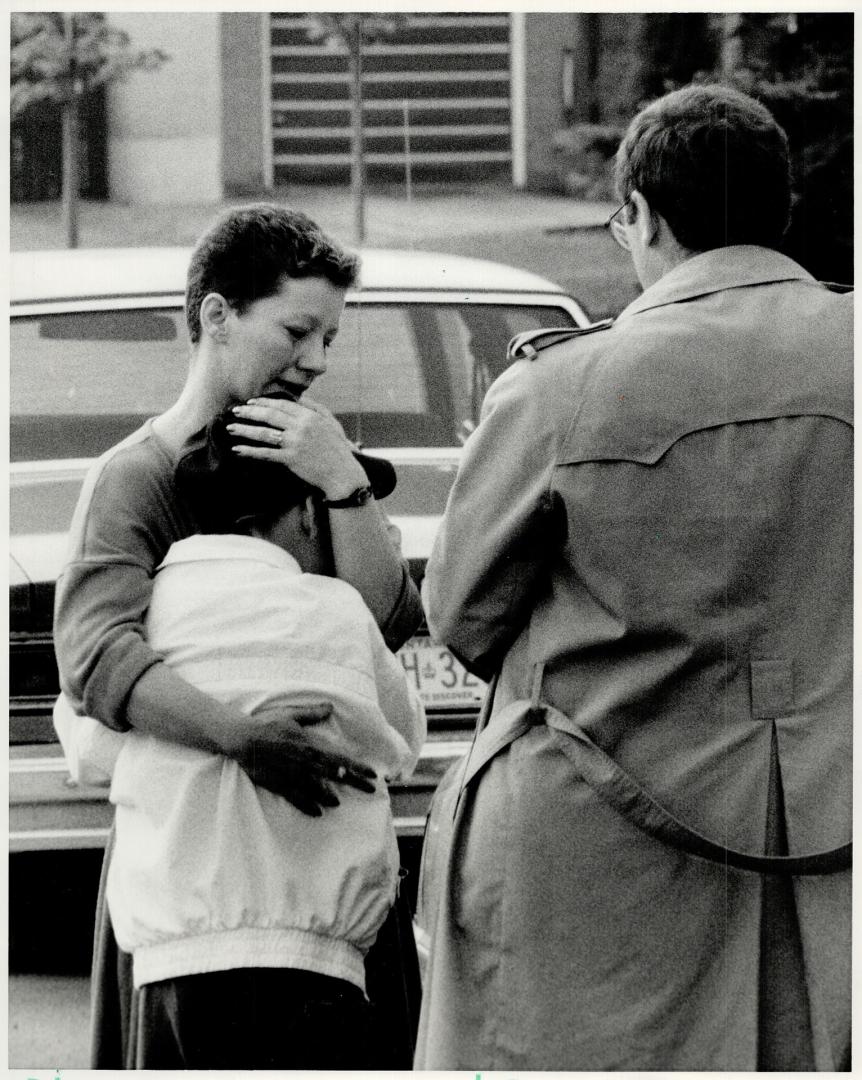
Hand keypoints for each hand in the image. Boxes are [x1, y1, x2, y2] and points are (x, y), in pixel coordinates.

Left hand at [228, 397, 366, 498]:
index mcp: (310, 416)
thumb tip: (298, 398)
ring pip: (264, 433)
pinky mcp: (291, 459)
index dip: (264, 402)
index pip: (282, 404)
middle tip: (234, 411)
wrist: (343, 474)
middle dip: (249, 412)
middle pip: (269, 415)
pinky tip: (238, 449)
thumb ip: (315, 408)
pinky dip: (250, 451)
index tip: (250, 403)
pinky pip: (266, 453)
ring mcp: (295, 443)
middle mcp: (301, 427)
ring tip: (230, 428)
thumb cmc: (338, 449)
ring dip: (244, 430)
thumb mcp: (331, 423)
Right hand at [231, 704, 376, 815]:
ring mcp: (293, 776)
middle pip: (334, 775)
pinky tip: (318, 812)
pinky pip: (297, 798)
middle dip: (354, 782)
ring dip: (330, 797)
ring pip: (317, 790)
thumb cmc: (268, 723)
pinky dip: (308, 806)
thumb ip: (312, 713)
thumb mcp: (292, 714)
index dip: (357, 767)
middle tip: (371, 789)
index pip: (340, 758)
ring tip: (338, 803)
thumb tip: (330, 707)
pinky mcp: (279, 784)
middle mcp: (305, 763)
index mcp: (311, 746)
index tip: (373, 773)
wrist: (244, 739)